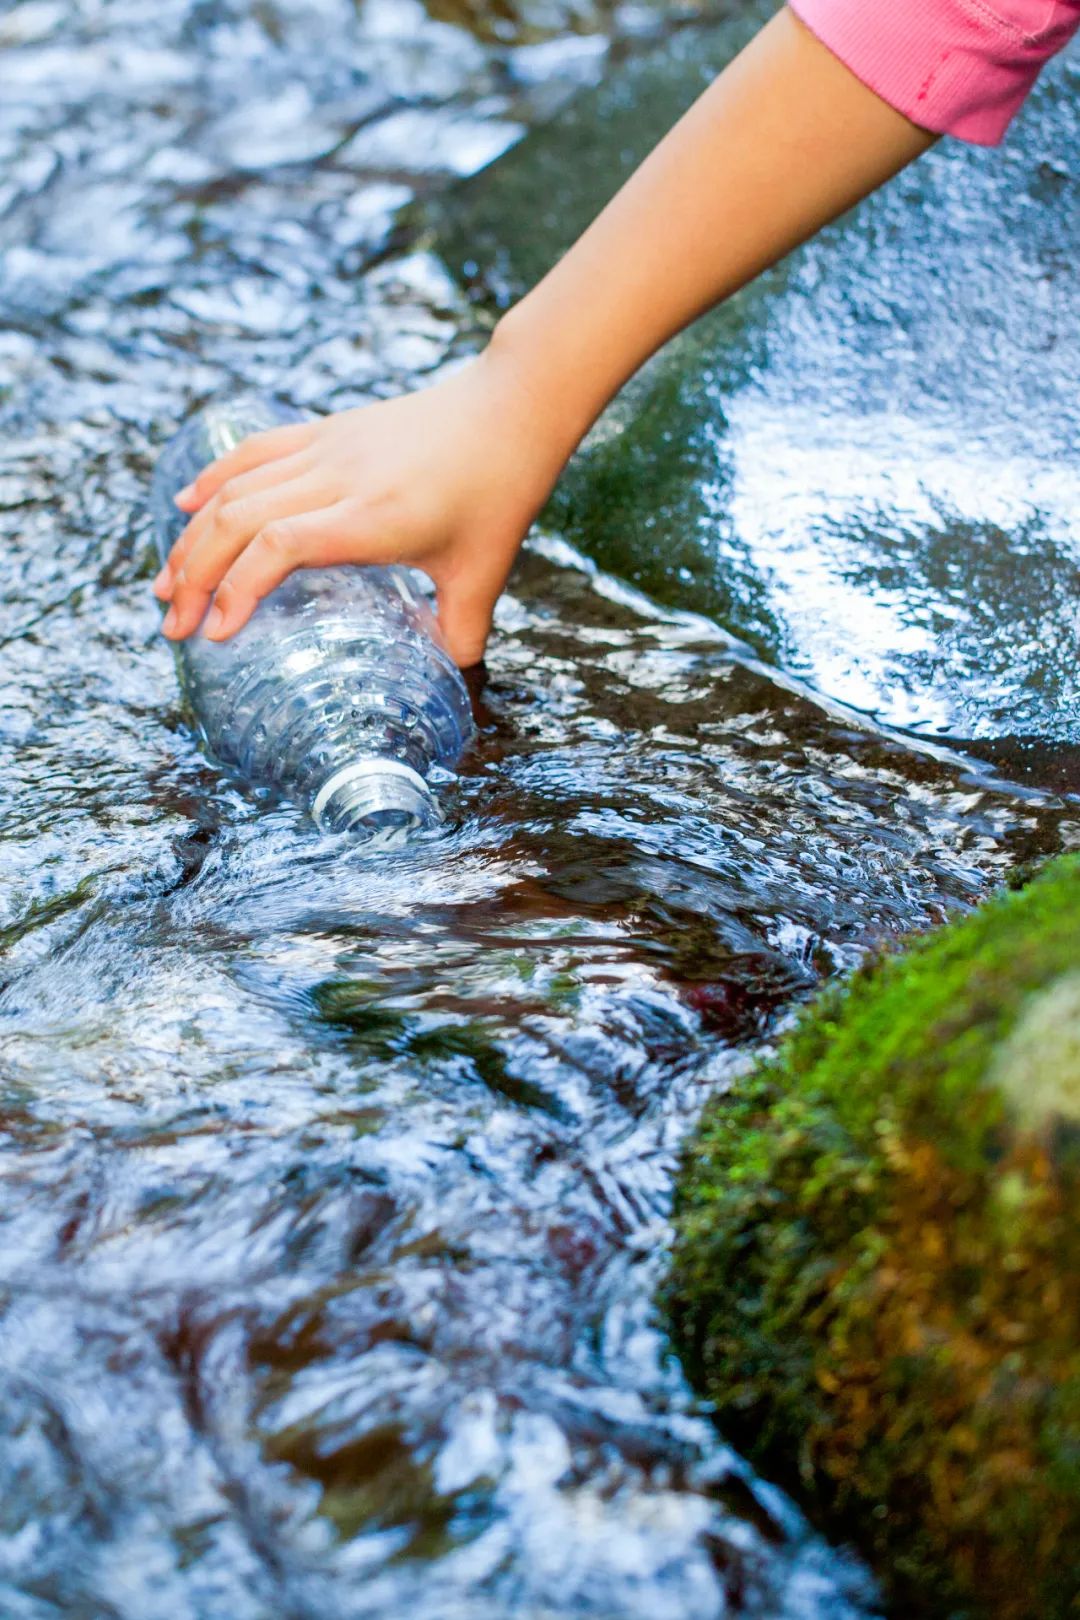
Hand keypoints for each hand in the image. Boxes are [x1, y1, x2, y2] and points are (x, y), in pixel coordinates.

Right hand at [154, 339, 572, 667]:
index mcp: (373, 516)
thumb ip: (461, 633)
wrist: (512, 406)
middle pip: (239, 520)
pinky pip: (255, 451)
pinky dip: (214, 479)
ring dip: (193, 537)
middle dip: (195, 576)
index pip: (279, 545)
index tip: (216, 633)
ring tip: (166, 585)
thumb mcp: (485, 574)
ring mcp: (328, 448)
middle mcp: (340, 477)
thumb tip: (448, 684)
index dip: (237, 588)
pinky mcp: (328, 430)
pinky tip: (186, 507)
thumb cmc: (500, 491)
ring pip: (236, 486)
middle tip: (172, 625)